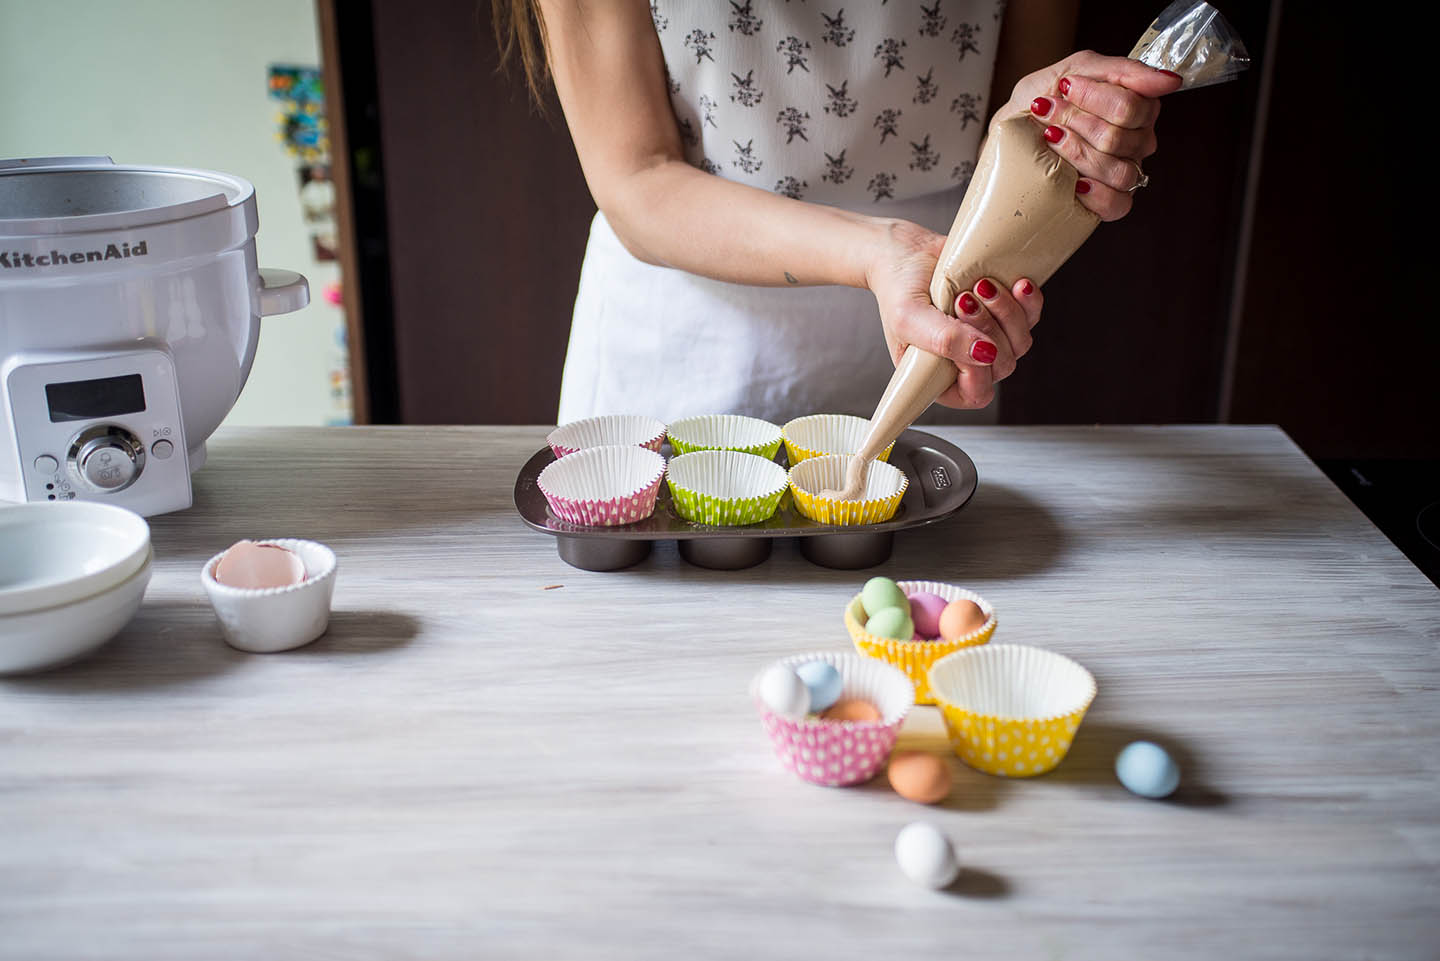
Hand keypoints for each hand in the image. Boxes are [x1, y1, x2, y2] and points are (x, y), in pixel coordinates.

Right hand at [866, 221, 1042, 408]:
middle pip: (1003, 365)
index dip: (978, 372)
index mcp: (940, 376)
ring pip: (1020, 341)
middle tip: (962, 300)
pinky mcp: (1003, 312)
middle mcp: (968, 362)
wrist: (907, 252)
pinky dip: (1026, 300)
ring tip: (979, 286)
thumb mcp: (909, 319)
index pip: (975, 394)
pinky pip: (1031, 316)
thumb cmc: (899, 291)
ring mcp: (989, 337)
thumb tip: (985, 353)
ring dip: (1005, 311)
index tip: (963, 338)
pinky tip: (1016, 284)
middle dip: (988, 330)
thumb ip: (943, 340)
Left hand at [998, 51, 1183, 220]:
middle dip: (1075, 122)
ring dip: (1076, 154)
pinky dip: (1094, 193)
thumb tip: (1170, 80)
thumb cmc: (1039, 104)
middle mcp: (1137, 139)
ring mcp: (1126, 171)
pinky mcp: (1111, 201)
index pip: (1132, 106)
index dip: (1092, 98)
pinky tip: (1074, 181)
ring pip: (1120, 171)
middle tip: (1050, 115)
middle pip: (1120, 137)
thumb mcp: (1070, 71)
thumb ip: (1121, 70)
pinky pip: (1118, 203)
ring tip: (1051, 141)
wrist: (1007, 139)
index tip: (1064, 89)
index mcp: (1136, 106)